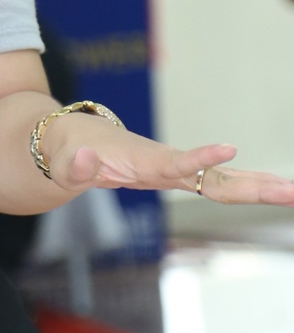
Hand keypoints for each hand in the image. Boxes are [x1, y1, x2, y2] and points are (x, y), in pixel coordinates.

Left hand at [46, 119, 293, 205]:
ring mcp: (176, 171)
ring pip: (224, 182)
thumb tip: (84, 160)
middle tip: (290, 189)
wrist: (74, 141)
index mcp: (140, 161)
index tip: (228, 149)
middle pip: (215, 177)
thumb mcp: (62, 162)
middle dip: (253, 183)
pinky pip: (217, 186)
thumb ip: (74, 166)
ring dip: (259, 187)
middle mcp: (166, 164)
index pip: (175, 163)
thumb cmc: (70, 151)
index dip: (199, 159)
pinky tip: (276, 191)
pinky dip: (246, 189)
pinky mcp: (179, 178)